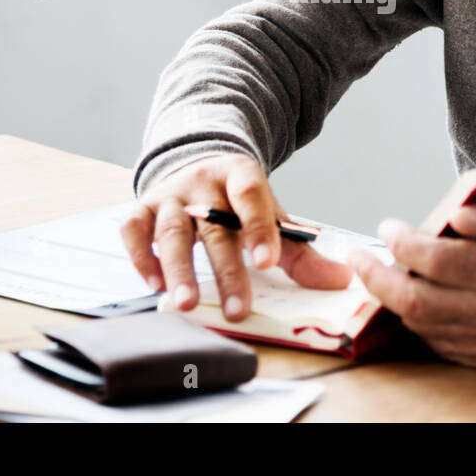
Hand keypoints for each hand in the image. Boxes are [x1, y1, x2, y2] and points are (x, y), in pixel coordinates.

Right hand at [121, 154, 352, 321]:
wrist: (197, 167)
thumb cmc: (238, 203)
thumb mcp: (271, 217)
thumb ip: (301, 251)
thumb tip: (342, 279)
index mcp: (240, 174)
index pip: (250, 195)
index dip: (259, 226)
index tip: (269, 262)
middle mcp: (202, 182)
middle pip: (214, 226)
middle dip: (226, 269)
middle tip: (237, 308)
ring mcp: (170, 195)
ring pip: (171, 231)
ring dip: (179, 268)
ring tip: (187, 303)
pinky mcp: (142, 207)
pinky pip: (133, 229)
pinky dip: (141, 256)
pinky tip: (153, 283)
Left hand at [348, 189, 475, 366]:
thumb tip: (456, 215)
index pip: (439, 261)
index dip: (404, 244)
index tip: (387, 227)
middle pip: (418, 301)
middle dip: (378, 278)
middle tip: (358, 257)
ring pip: (420, 324)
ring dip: (391, 297)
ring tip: (378, 270)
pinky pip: (433, 340)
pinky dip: (413, 317)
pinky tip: (406, 293)